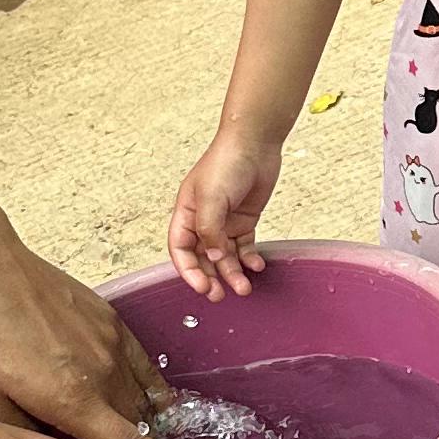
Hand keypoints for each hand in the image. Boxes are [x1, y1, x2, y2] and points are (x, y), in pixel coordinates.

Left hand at [0, 221, 210, 438]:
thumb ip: (30, 436)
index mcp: (73, 401)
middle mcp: (103, 375)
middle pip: (139, 426)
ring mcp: (112, 345)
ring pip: (143, 396)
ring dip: (142, 419)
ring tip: (135, 432)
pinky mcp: (112, 322)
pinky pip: (143, 365)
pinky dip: (148, 387)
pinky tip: (147, 398)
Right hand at [170, 125, 282, 297]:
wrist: (255, 143)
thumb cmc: (226, 162)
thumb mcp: (211, 197)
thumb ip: (209, 230)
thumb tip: (212, 257)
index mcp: (186, 214)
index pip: (180, 250)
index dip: (188, 271)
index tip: (202, 287)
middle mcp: (203, 221)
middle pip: (202, 258)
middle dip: (211, 278)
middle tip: (220, 296)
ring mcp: (224, 222)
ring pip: (224, 257)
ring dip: (232, 274)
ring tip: (244, 288)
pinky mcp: (244, 221)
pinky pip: (244, 248)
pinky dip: (249, 259)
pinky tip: (257, 266)